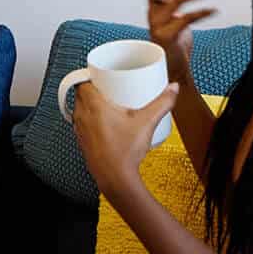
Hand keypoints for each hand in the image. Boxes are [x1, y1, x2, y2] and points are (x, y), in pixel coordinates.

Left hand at [72, 79, 179, 198]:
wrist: (116, 179)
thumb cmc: (125, 152)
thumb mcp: (147, 122)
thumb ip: (162, 103)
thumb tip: (172, 88)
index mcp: (93, 106)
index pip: (82, 81)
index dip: (91, 75)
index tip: (103, 74)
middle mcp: (82, 116)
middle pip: (80, 93)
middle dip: (94, 88)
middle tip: (110, 87)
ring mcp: (80, 130)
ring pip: (79, 109)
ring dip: (90, 104)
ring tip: (108, 103)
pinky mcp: (82, 141)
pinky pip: (82, 123)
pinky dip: (90, 119)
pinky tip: (105, 123)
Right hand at [143, 0, 217, 80]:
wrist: (172, 70)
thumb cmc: (174, 42)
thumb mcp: (171, 18)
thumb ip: (169, 3)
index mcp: (153, 6)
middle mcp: (152, 12)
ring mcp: (158, 24)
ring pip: (176, 0)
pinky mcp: (168, 35)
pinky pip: (186, 18)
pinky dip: (202, 12)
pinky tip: (214, 10)